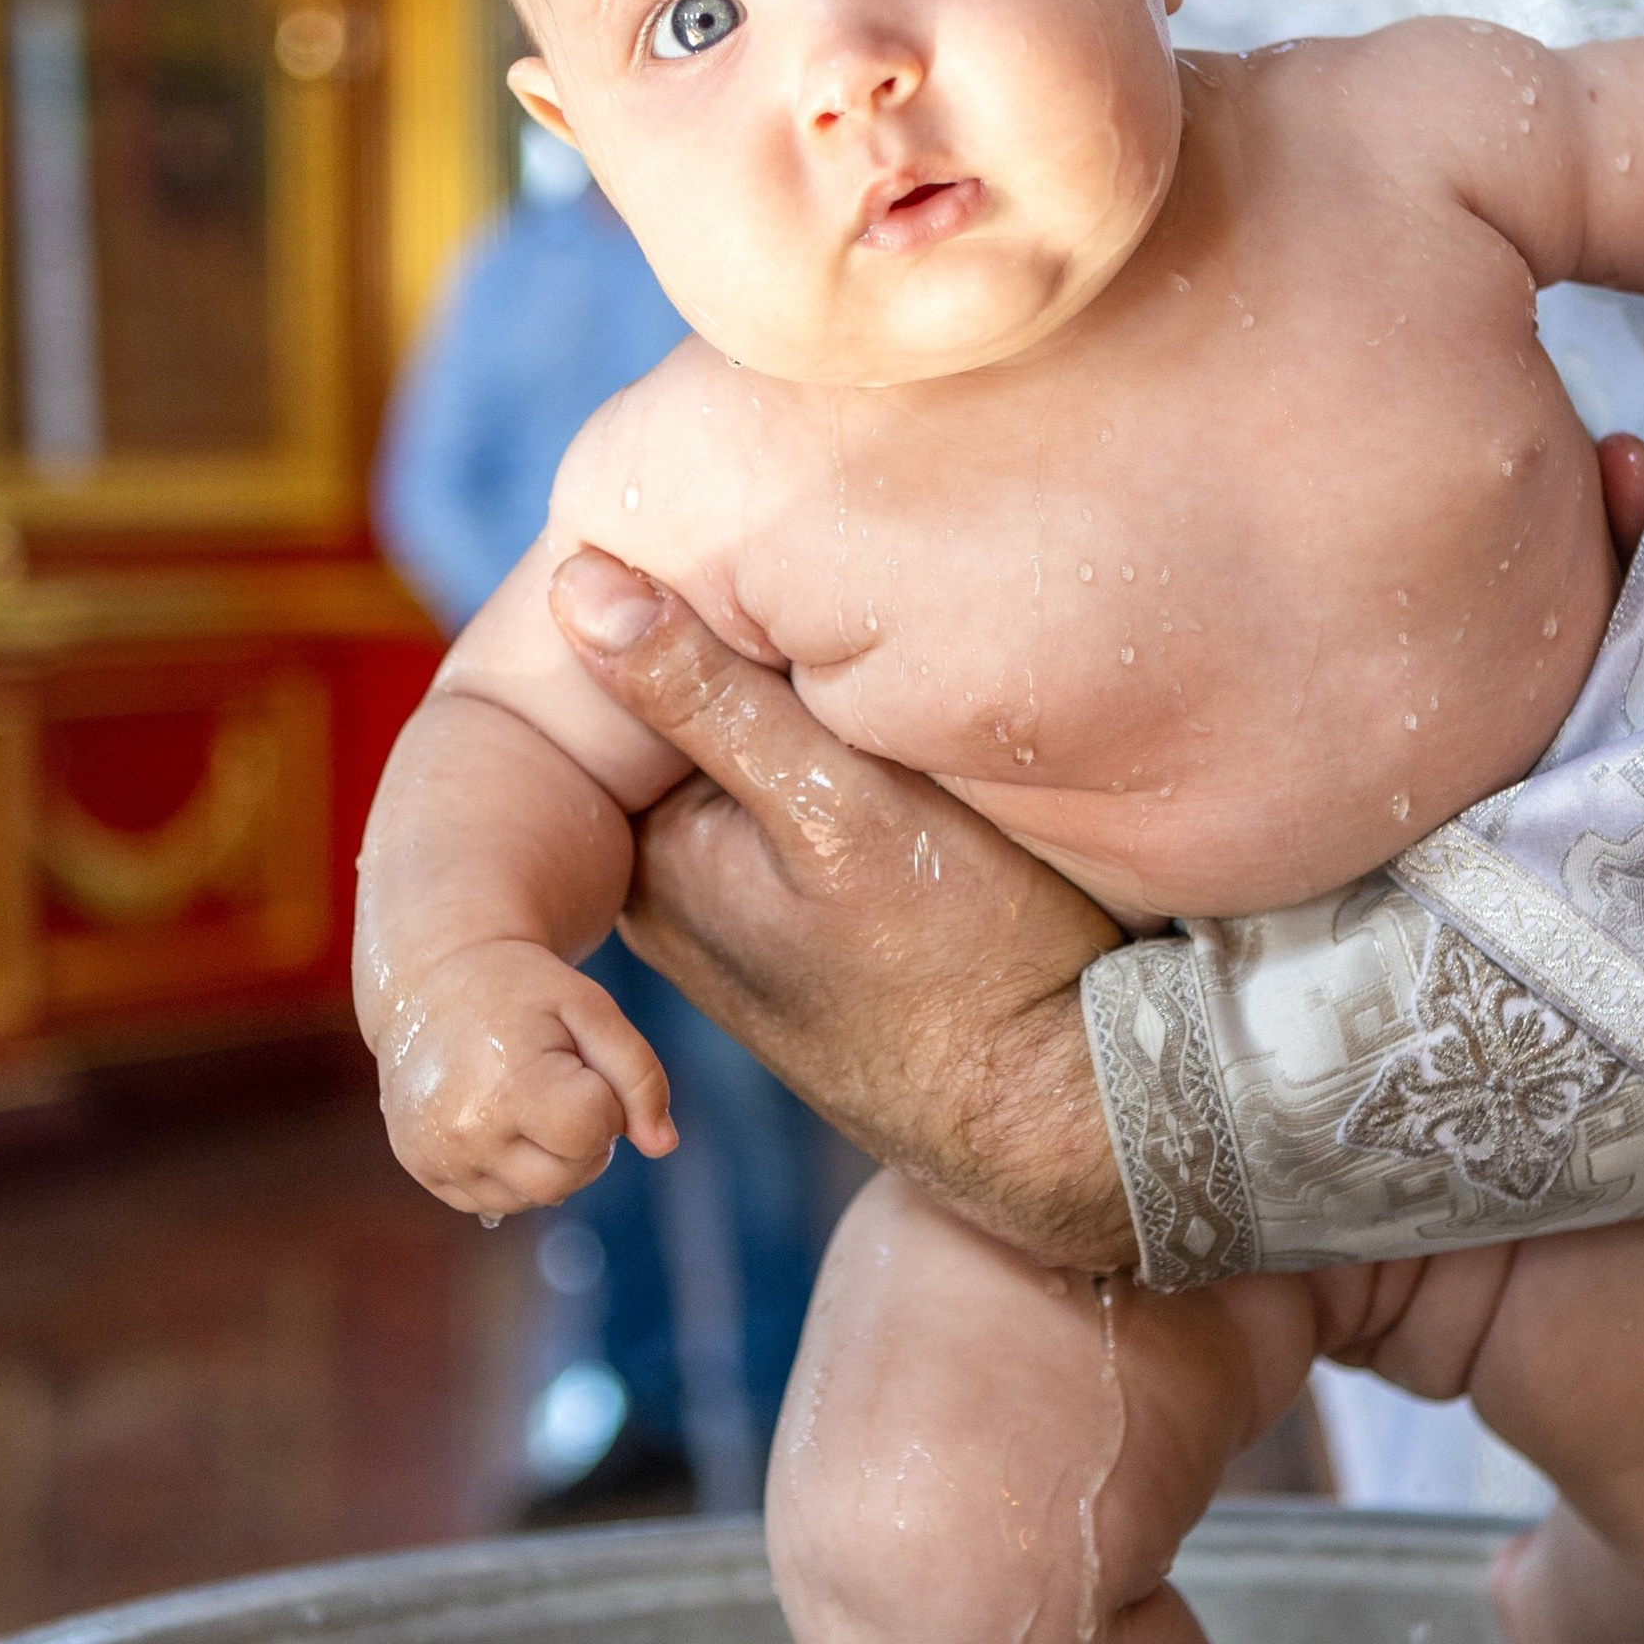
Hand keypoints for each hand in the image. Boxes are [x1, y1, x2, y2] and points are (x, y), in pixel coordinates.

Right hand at [375, 936, 674, 1217]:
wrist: (432, 982)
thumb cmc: (523, 992)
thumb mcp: (591, 1009)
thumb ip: (640, 1076)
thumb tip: (663, 1146)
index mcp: (507, 1088)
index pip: (594, 1133)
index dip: (605, 1100)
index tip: (579, 1063)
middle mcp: (464, 1134)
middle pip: (567, 1178)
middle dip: (585, 1138)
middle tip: (563, 1084)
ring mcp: (440, 1158)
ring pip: (536, 1197)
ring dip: (554, 1159)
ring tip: (532, 1101)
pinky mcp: (425, 1171)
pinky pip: (499, 1200)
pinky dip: (517, 1171)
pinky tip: (505, 1122)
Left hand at [550, 549, 1136, 1268]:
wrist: (1065, 1113)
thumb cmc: (966, 962)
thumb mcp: (835, 805)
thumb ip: (706, 695)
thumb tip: (578, 579)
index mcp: (650, 853)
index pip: (640, 674)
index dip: (704, 587)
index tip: (776, 530)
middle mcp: (677, 882)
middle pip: (699, 705)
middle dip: (758, 637)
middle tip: (846, 570)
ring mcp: (748, 899)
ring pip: (760, 741)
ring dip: (814, 689)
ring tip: (889, 635)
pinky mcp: (818, 910)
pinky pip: (807, 788)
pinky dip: (847, 746)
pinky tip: (912, 726)